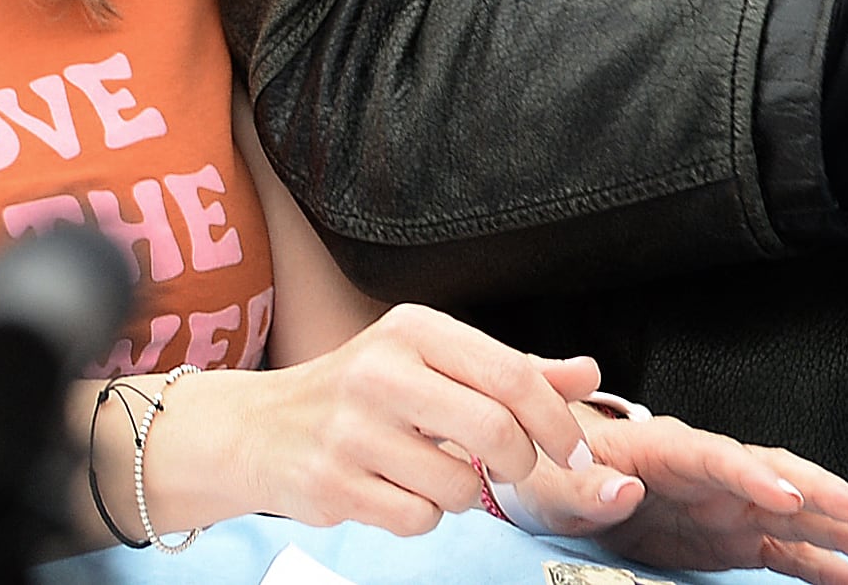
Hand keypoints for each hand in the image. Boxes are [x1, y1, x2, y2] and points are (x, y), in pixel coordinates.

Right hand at [179, 303, 600, 533]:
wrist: (260, 428)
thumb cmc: (366, 391)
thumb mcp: (436, 359)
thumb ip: (514, 368)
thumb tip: (587, 374)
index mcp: (414, 329)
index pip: (512, 373)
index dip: (555, 419)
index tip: (575, 449)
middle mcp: (380, 372)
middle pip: (495, 432)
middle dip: (521, 462)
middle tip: (515, 469)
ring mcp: (351, 431)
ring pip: (457, 486)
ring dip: (462, 493)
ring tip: (433, 471)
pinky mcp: (331, 484)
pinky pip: (417, 519)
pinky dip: (422, 515)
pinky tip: (398, 489)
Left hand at [511, 409, 847, 584]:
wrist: (556, 483)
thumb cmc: (554, 473)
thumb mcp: (552, 483)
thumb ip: (587, 489)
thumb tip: (622, 491)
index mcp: (667, 448)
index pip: (720, 458)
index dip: (756, 477)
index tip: (789, 499)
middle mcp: (710, 472)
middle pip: (775, 474)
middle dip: (822, 493)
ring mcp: (727, 505)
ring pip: (794, 513)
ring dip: (836, 529)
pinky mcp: (732, 537)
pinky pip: (784, 551)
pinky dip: (820, 564)